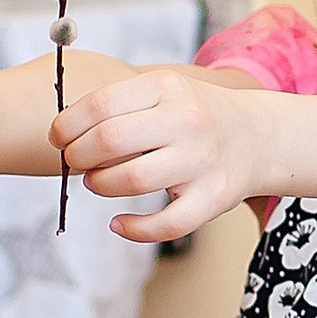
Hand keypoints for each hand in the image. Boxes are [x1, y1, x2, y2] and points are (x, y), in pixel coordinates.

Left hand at [53, 68, 262, 242]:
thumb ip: (121, 104)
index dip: (67, 125)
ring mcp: (201, 162)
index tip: (58, 137)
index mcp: (167, 88)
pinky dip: (132, 229)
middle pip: (109, 141)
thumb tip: (64, 129)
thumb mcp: (165, 91)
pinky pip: (164, 224)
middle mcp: (186, 122)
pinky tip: (118, 222)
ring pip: (130, 181)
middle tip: (75, 161)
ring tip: (98, 182)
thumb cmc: (197, 116)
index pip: (101, 105)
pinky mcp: (212, 199)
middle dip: (78, 156)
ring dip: (100, 185)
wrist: (258, 137)